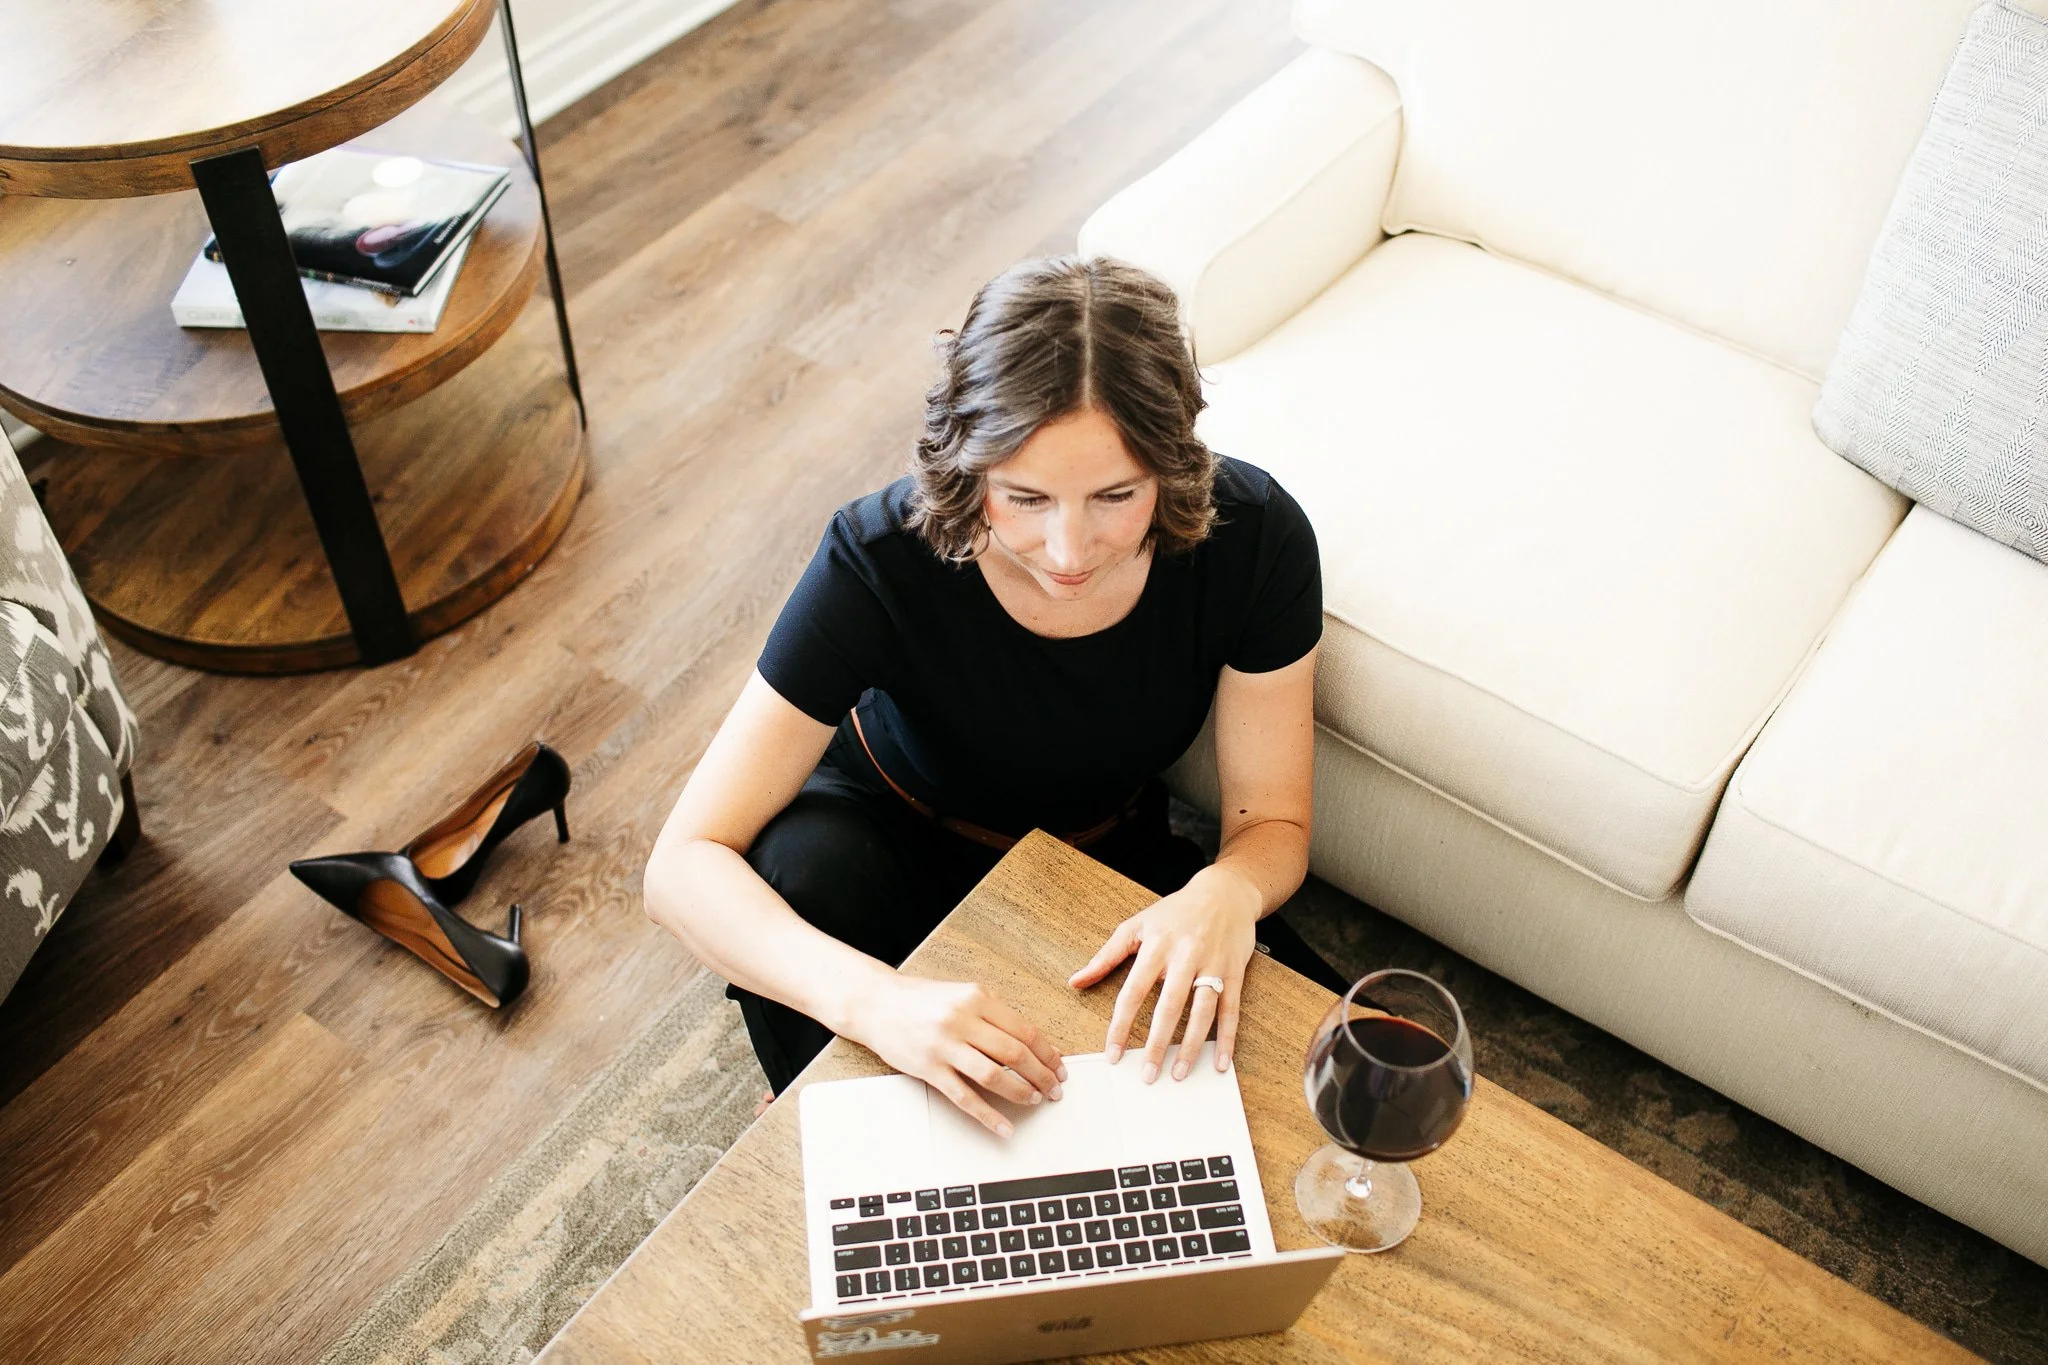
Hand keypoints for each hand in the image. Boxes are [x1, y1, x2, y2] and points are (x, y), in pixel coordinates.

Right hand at [848, 974, 1066, 1136]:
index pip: (1025, 1030)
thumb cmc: (920, 1000)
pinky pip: (964, 1096)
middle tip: (1054, 1089)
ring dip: (1021, 1092)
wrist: (876, 1004)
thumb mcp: (962, 994)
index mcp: (977, 998)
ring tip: (1035, 1100)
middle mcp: (962, 1020)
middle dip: (1042, 1075)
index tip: (1059, 1067)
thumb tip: (1031, 1043)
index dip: (1047, 1052)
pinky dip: (988, 1115)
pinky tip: (1004, 1126)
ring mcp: (945, 1046)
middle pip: (1015, 1053)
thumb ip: (994, 1014)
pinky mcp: (929, 1068)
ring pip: (993, 1075)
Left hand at [1067, 865, 1260, 1081]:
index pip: (1133, 991)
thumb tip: (1074, 981)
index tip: (1113, 1053)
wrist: (1225, 892)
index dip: (1122, 1024)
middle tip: (1147, 1074)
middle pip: (1169, 1005)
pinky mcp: (1234, 973)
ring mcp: (1212, 965)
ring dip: (1191, 1046)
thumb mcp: (1136, 925)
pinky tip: (1220, 1062)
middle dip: (1158, 1043)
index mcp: (1156, 946)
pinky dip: (1226, 1039)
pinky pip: (1231, 1011)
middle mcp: (1185, 956)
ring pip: (1202, 1011)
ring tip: (1178, 1073)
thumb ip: (1105, 956)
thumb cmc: (1176, 911)